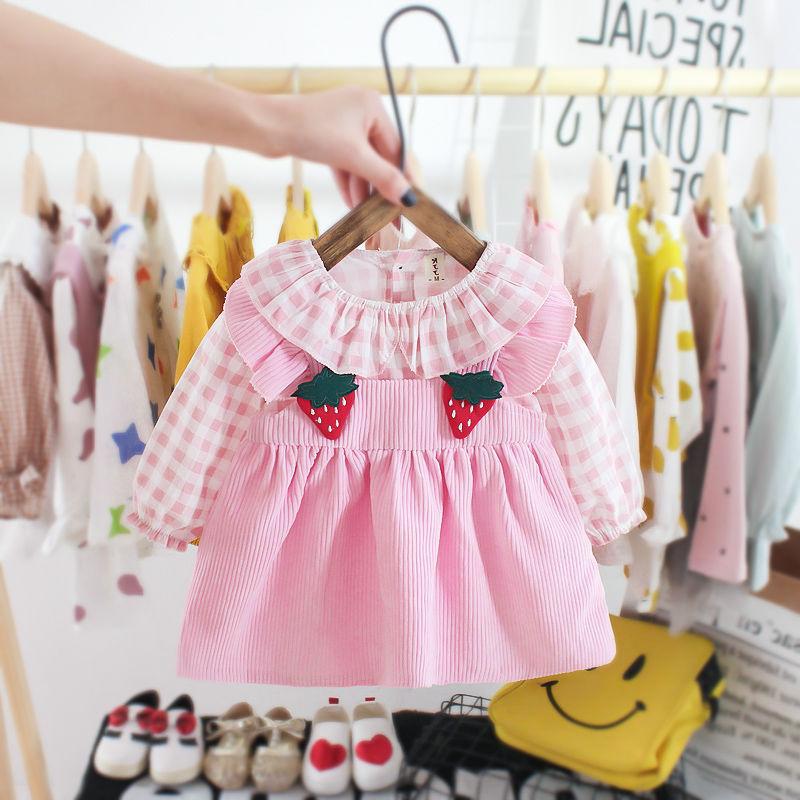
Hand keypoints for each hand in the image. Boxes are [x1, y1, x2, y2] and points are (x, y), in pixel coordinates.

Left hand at [271, 87, 414, 207]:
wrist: (265, 127)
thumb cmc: (309, 131)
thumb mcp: (353, 157)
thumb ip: (383, 177)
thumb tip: (409, 197)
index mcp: (374, 106)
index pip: (398, 148)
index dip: (405, 177)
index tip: (413, 202)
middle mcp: (362, 111)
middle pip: (381, 157)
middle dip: (382, 187)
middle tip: (391, 216)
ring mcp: (344, 124)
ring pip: (363, 163)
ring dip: (365, 189)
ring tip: (368, 215)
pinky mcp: (328, 137)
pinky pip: (347, 162)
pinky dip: (349, 182)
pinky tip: (352, 204)